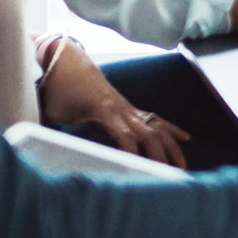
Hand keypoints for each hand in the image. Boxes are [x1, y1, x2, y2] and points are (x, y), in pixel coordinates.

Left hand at [39, 48, 190, 168]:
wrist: (67, 61)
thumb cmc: (59, 88)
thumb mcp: (53, 113)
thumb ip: (54, 133)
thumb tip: (52, 153)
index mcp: (104, 110)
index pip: (125, 135)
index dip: (133, 153)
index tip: (139, 170)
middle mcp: (122, 109)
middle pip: (150, 134)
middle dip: (161, 155)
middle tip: (169, 176)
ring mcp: (129, 108)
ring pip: (158, 127)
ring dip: (172, 147)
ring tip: (182, 165)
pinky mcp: (130, 108)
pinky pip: (157, 118)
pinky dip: (172, 129)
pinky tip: (186, 138)